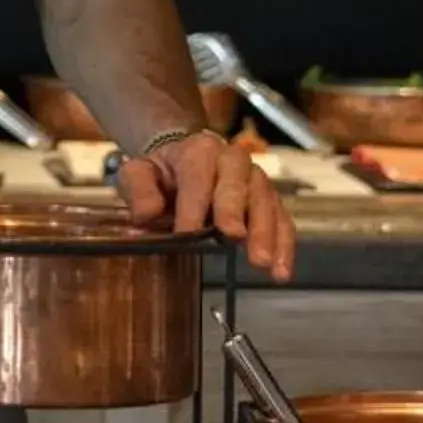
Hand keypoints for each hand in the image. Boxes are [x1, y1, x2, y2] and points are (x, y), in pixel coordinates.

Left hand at [119, 130, 295, 281]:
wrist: (184, 162)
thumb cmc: (162, 174)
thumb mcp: (138, 173)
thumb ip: (138, 191)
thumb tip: (145, 215)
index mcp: (198, 151)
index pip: (197, 175)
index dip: (193, 204)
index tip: (187, 233)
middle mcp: (232, 160)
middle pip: (238, 183)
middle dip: (235, 211)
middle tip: (234, 237)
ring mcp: (255, 180)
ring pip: (265, 201)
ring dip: (266, 232)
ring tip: (262, 262)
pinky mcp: (269, 200)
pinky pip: (282, 219)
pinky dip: (284, 245)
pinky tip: (281, 271)